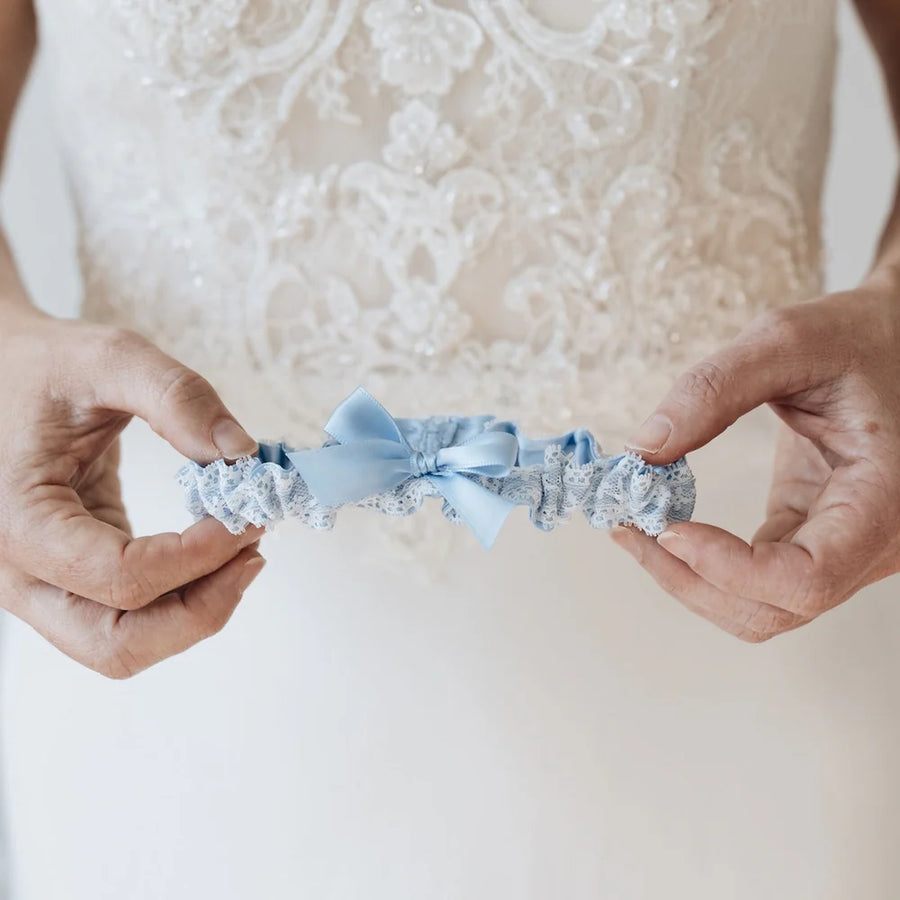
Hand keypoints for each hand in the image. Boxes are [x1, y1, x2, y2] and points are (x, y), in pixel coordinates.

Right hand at [0, 306, 266, 676]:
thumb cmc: (42, 366)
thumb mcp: (108, 358)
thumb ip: (178, 397)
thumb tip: (243, 454)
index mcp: (20, 521)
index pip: (120, 578)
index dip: (199, 556)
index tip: (249, 514)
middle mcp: (20, 572)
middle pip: (119, 645)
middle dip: (202, 608)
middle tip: (254, 550)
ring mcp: (43, 584)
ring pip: (126, 644)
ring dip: (196, 610)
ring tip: (244, 550)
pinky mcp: (73, 577)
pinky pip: (131, 615)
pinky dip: (183, 594)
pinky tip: (220, 546)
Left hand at [609, 269, 899, 640]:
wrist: (891, 343)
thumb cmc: (857, 337)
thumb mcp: (787, 340)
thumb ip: (713, 389)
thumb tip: (643, 450)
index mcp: (884, 498)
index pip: (810, 578)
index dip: (730, 569)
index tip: (667, 529)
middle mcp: (874, 541)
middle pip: (774, 608)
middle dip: (689, 578)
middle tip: (627, 529)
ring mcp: (845, 550)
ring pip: (760, 608)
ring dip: (688, 579)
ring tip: (634, 529)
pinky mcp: (812, 539)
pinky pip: (755, 580)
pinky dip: (702, 563)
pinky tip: (663, 525)